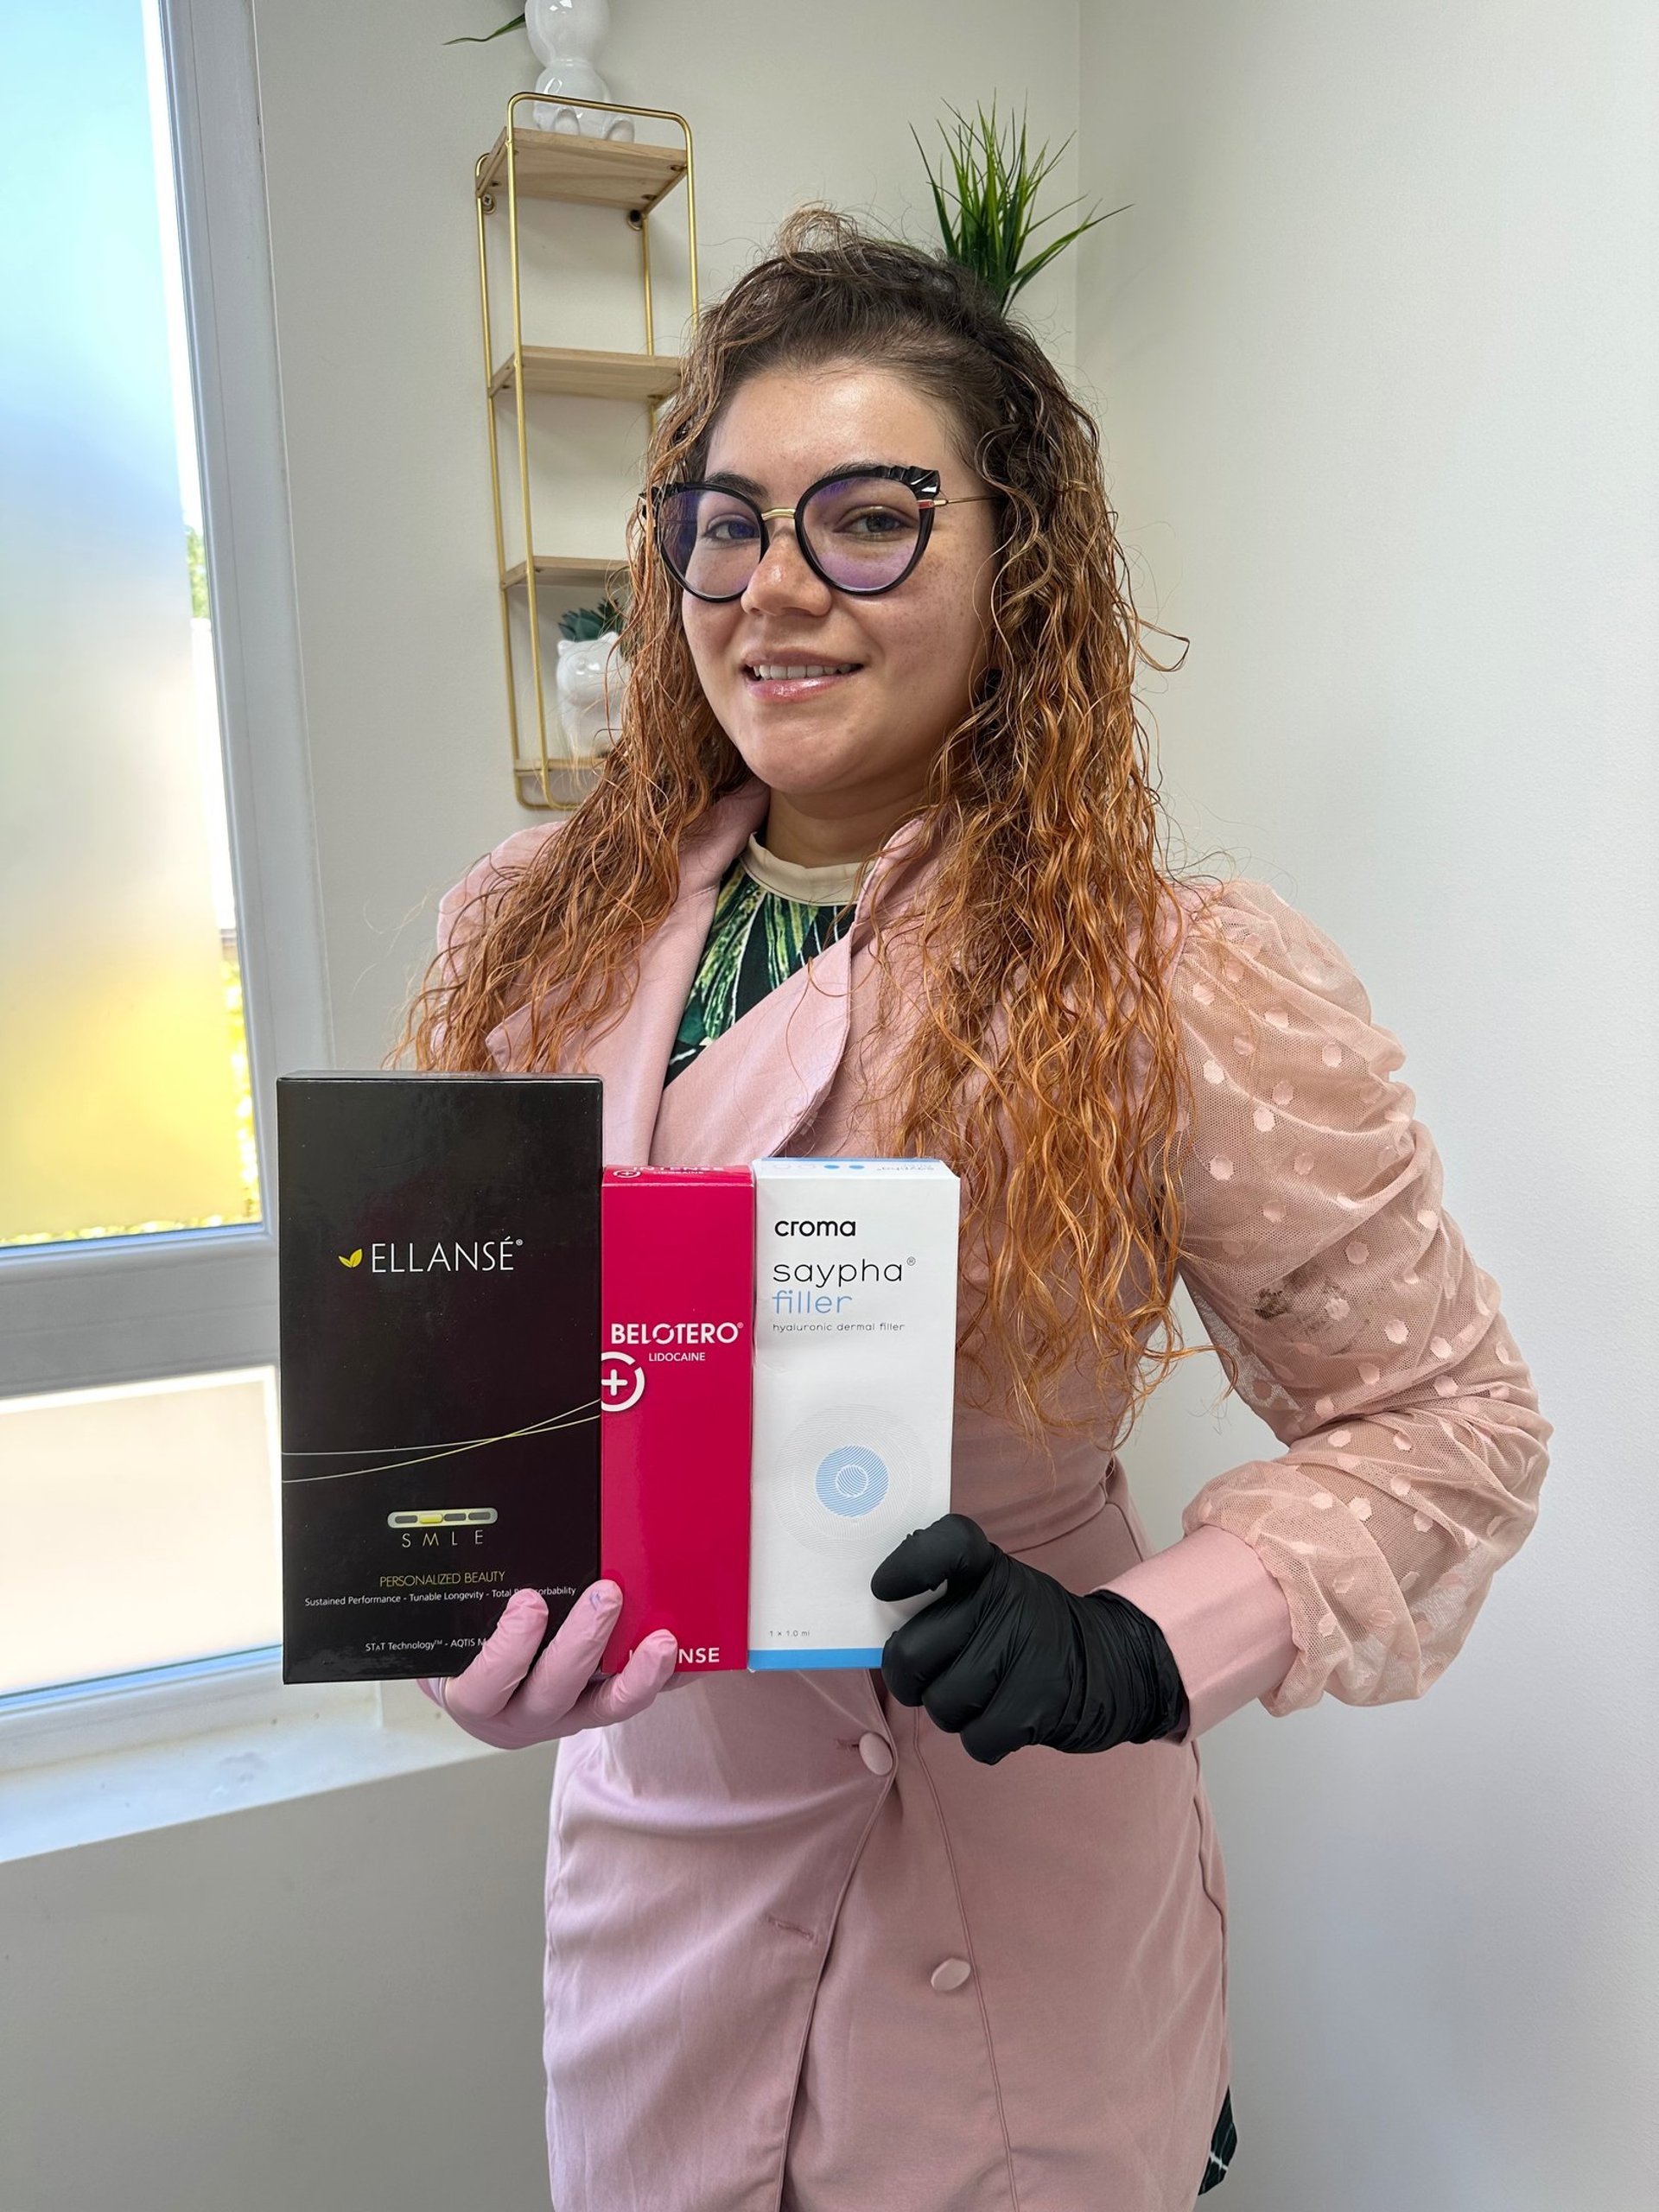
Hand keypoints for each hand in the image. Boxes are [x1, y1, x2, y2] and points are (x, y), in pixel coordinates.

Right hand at [419, 1582, 675, 1749]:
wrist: (489, 1682)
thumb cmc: (468, 1646)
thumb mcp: (452, 1627)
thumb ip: (470, 1597)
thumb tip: (480, 1527)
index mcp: (476, 1696)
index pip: (485, 1685)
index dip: (508, 1649)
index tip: (528, 1602)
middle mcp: (521, 1714)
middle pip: (551, 1691)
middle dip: (582, 1643)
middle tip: (606, 1596)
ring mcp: (565, 1716)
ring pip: (602, 1707)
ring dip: (635, 1674)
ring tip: (662, 1641)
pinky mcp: (599, 1709)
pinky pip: (634, 1697)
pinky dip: (663, 1679)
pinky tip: (688, 1657)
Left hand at [871, 1514, 1189, 1764]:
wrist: (1113, 1662)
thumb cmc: (1028, 1630)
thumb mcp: (994, 1591)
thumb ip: (944, 1597)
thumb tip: (883, 1631)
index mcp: (990, 1568)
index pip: (946, 1544)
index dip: (908, 1565)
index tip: (883, 1591)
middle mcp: (1008, 1602)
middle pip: (912, 1654)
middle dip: (911, 1680)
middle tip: (931, 1676)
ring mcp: (1028, 1652)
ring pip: (940, 1705)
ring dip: (951, 1712)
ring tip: (982, 1694)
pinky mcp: (1041, 1704)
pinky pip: (976, 1740)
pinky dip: (984, 1739)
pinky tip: (1005, 1717)